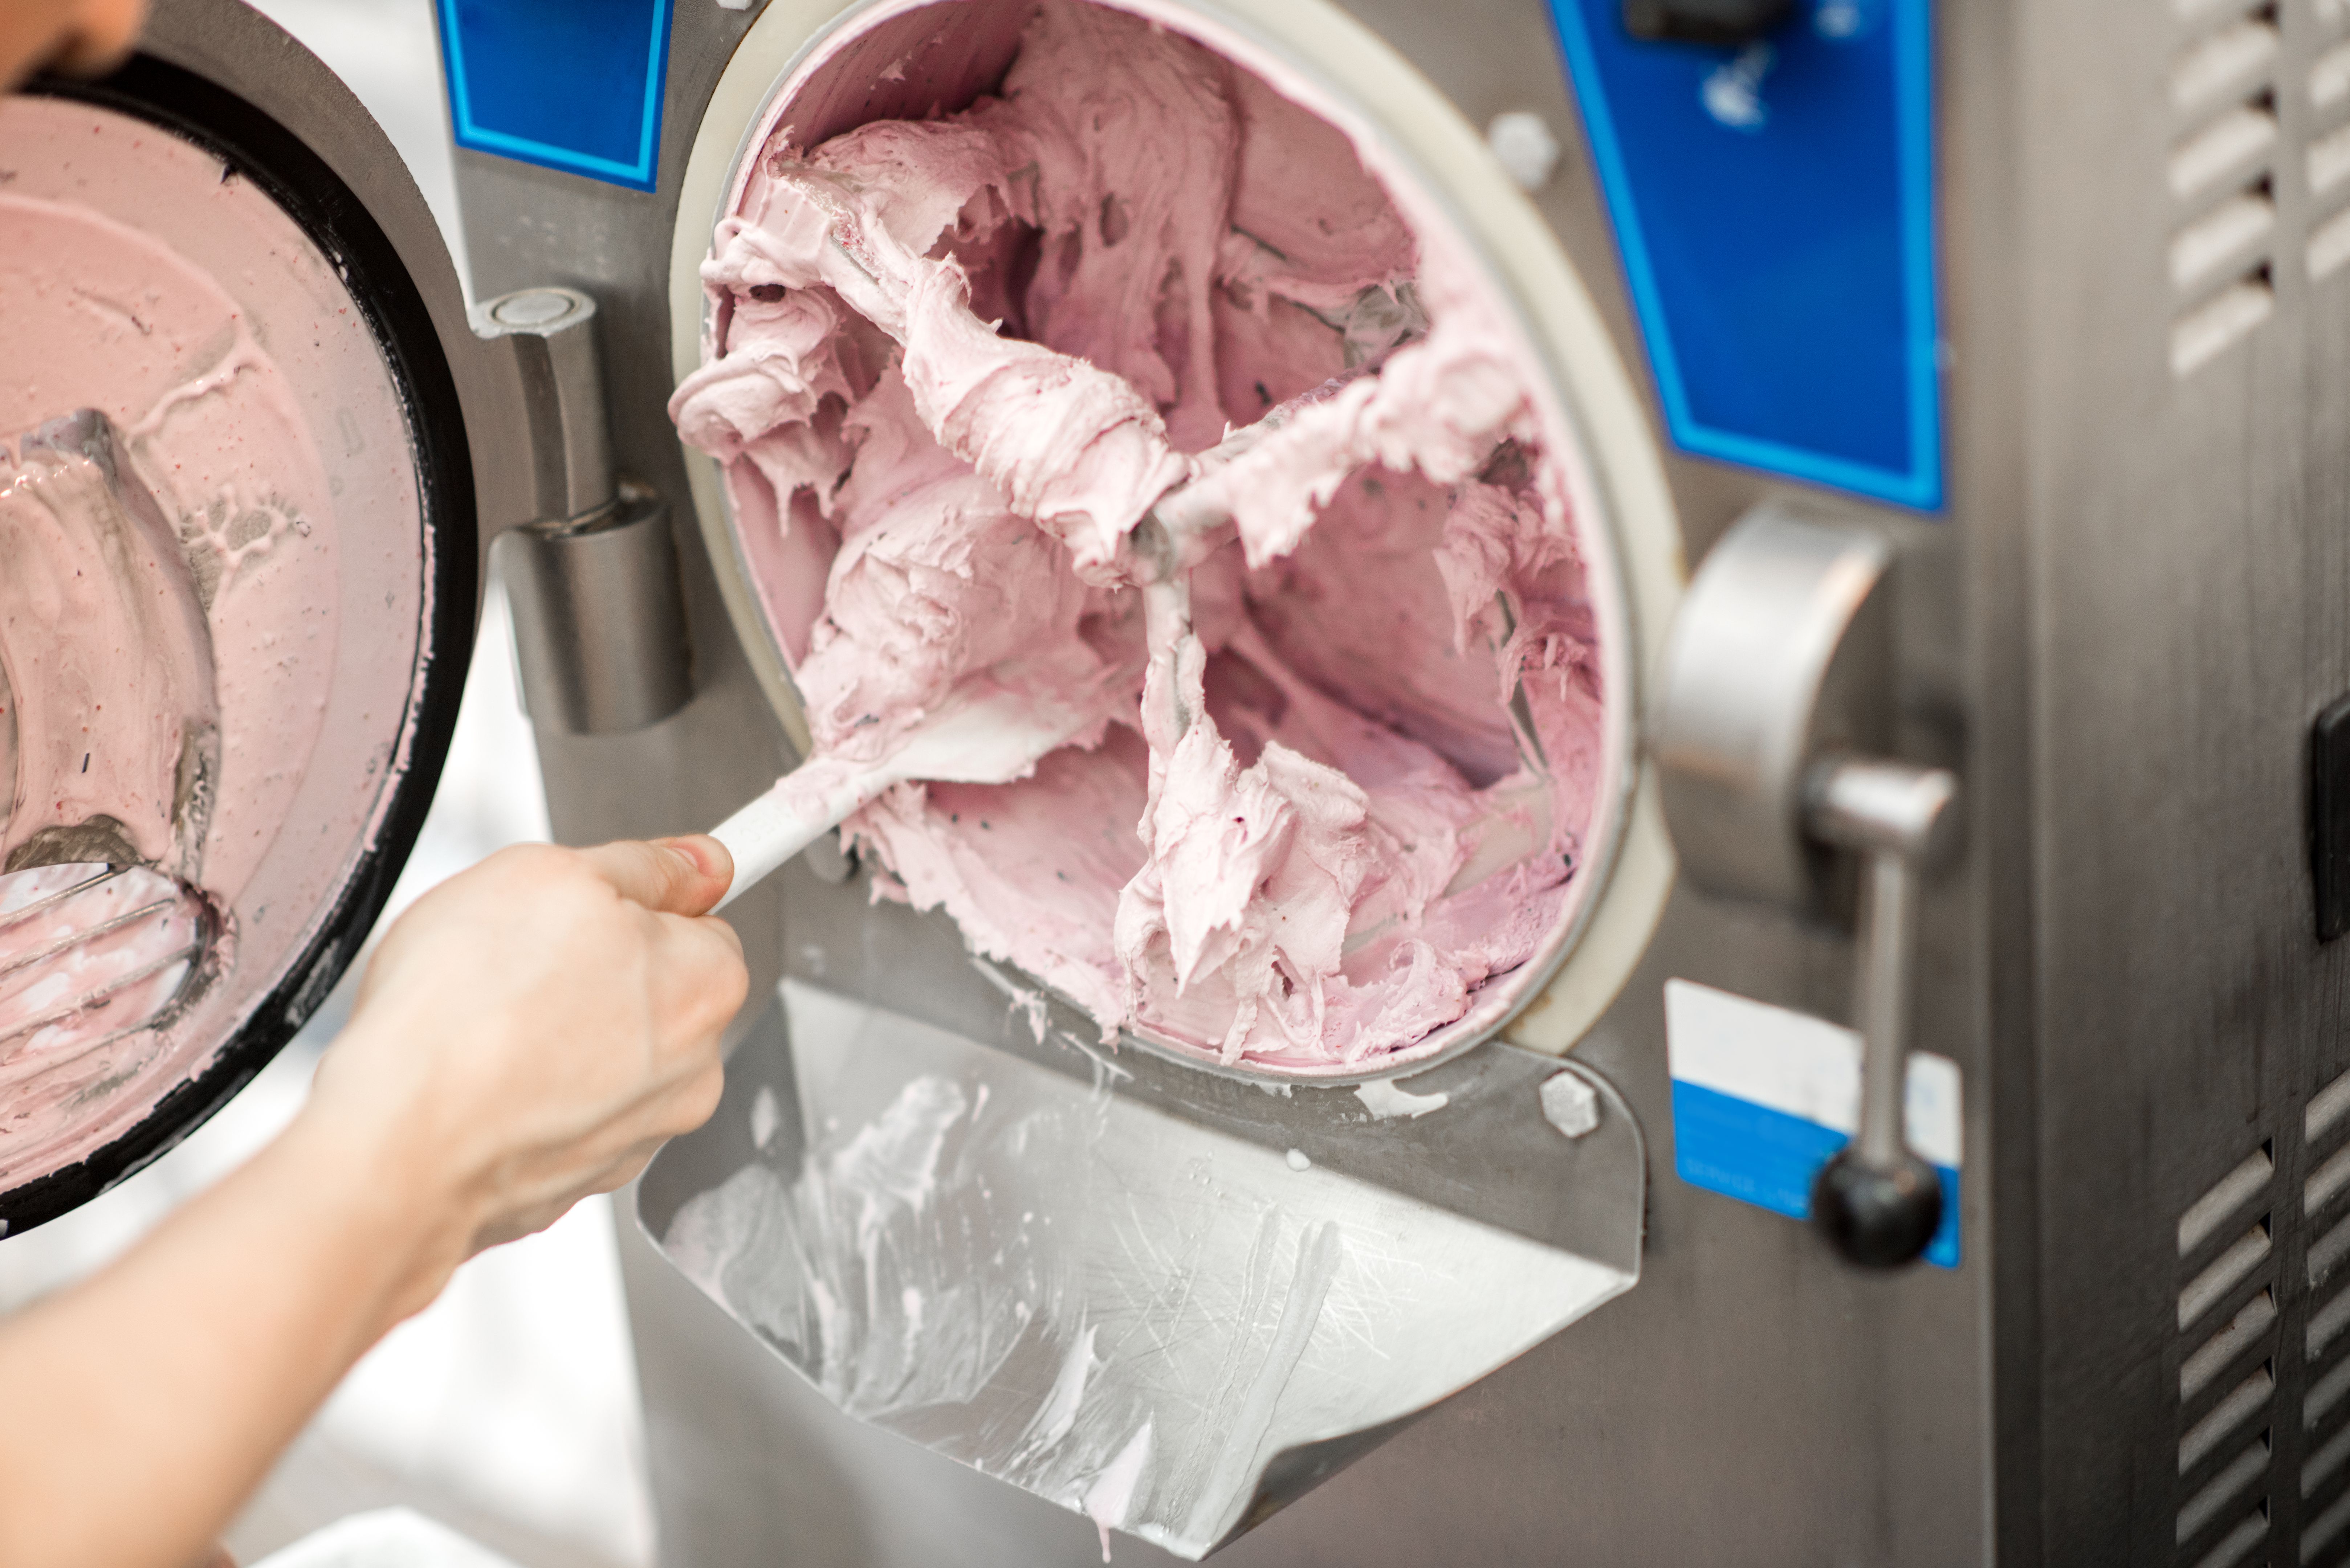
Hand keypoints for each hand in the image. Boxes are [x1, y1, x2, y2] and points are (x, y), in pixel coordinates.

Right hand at [302, 836, 747, 1318]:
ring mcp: (634, 1136)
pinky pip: (554, 1115)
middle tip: (519, 962)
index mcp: (708, 987)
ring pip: (600, 1058)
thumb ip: (644, 866)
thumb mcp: (556, 875)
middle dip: (591, 972)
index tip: (608, 902)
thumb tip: (698, 862)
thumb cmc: (467, 1015)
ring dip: (553, 1036)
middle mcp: (691, 1072)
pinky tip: (475, 1080)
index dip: (641, 904)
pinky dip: (522, 1096)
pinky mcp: (572, 1181)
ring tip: (485, 1025)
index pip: (703, 924)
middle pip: (651, 994)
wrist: (399, 1145)